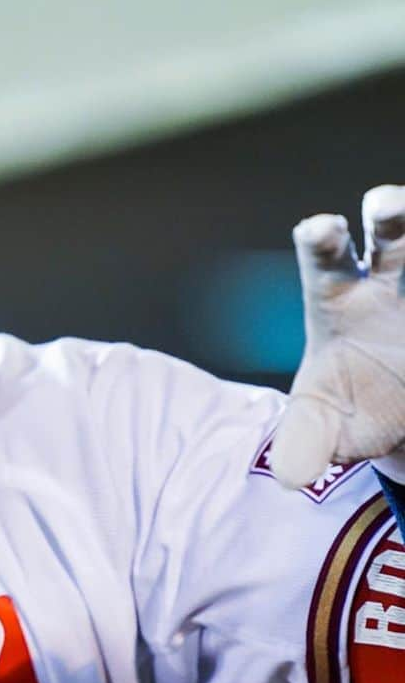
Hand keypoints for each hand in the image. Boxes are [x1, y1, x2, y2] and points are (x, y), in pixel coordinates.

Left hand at [270, 185, 404, 488]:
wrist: (393, 422)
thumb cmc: (346, 412)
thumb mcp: (321, 432)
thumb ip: (303, 446)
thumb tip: (290, 477)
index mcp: (337, 303)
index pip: (321, 263)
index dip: (320, 241)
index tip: (321, 228)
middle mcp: (386, 286)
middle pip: (389, 234)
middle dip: (391, 214)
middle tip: (387, 205)